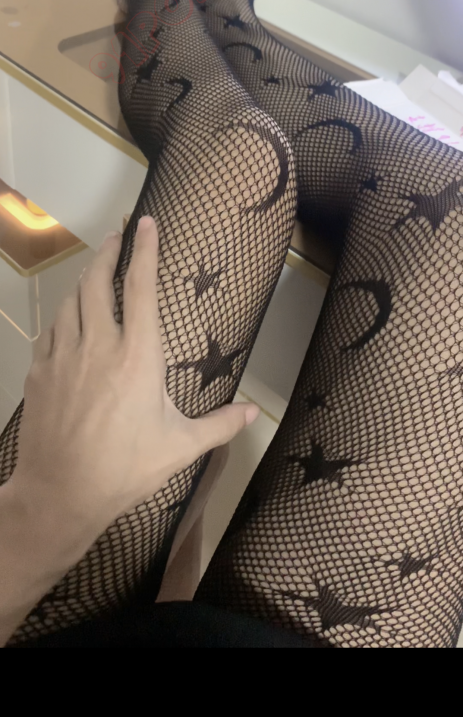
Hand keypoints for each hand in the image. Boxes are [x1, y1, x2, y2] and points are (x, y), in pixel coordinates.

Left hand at [8, 216, 258, 557]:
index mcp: (137, 356)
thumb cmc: (125, 469)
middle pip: (97, 281)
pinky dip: (64, 314)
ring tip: (95, 269)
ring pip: (71, 300)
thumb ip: (221, 425)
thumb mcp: (181, 448)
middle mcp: (98, 345)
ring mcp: (64, 356)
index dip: (144, 249)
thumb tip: (256, 411)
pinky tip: (70, 318)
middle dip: (108, 251)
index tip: (147, 222)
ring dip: (84, 278)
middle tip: (117, 234)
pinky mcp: (40, 372)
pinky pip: (52, 330)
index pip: (140, 287)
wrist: (61, 494)